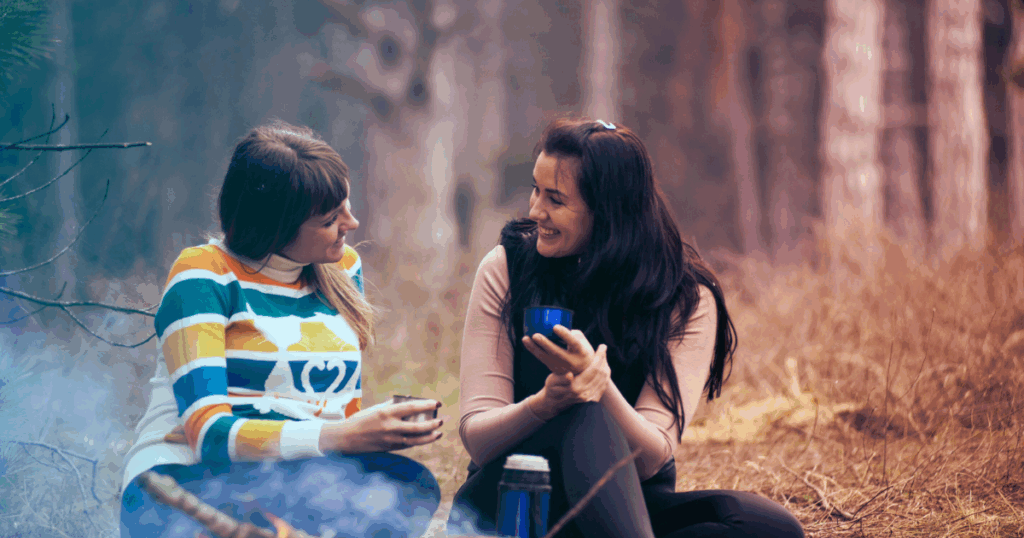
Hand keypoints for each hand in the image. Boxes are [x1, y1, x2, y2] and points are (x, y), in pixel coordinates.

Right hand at [320, 399, 443, 452]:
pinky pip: (407, 445)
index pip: (412, 408)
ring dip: (429, 437)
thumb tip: (408, 402)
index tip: (437, 403)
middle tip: (441, 420)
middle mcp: (390, 427)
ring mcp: (390, 440)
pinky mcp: (389, 448)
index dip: (427, 405)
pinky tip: (425, 439)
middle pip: (417, 427)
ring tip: (439, 433)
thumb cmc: (361, 420)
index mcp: (386, 413)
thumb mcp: (376, 409)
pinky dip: (418, 442)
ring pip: (415, 440)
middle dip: (432, 424)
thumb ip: (392, 406)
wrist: (345, 438)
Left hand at [522, 325, 596, 374]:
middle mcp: (572, 362)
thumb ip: (569, 332)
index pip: (573, 342)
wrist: (585, 371)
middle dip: (545, 344)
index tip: (555, 326)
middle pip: (556, 353)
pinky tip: (527, 343)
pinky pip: (543, 359)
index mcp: (582, 351)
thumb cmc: (582, 349)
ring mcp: (563, 368)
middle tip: (535, 335)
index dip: (564, 334)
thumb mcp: (581, 340)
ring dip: (534, 348)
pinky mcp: (555, 370)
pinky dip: (534, 351)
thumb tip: (554, 325)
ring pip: (546, 358)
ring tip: (525, 338)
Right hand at [527, 343, 610, 420]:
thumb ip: (561, 378)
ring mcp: (590, 397)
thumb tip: (569, 375)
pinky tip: (603, 367)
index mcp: (575, 387)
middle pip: (601, 374)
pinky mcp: (592, 399)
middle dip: (603, 359)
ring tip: (603, 355)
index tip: (602, 346)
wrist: (555, 401)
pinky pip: (604, 385)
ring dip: (605, 366)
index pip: (593, 370)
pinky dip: (606, 375)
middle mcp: (585, 393)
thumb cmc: (552, 387)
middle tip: (603, 348)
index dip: (599, 357)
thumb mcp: (552, 381)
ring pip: (604, 379)